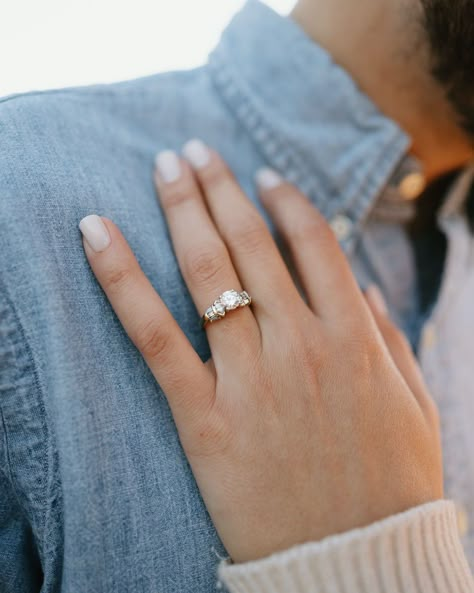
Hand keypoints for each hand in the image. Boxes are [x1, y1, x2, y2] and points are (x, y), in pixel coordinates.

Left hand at [79, 143, 442, 563]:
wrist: (354, 565)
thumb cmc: (391, 486)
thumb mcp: (413, 406)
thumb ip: (391, 340)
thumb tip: (368, 288)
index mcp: (355, 338)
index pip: (313, 242)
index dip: (284, 200)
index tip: (262, 176)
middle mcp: (301, 345)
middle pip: (251, 242)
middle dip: (220, 187)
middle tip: (195, 151)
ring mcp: (251, 379)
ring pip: (206, 273)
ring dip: (181, 210)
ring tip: (166, 167)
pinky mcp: (205, 418)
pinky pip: (155, 335)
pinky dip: (121, 280)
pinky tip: (95, 233)